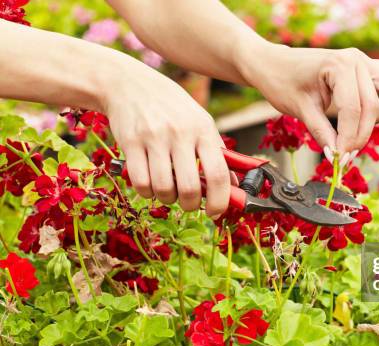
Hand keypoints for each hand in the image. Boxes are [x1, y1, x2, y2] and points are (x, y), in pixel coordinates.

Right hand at [102, 59, 230, 215]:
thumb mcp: (200, 121)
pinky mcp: (130, 143)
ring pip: (164, 188)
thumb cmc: (171, 107)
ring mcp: (154, 138)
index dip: (220, 201)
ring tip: (168, 192)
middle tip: (188, 203)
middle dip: (190, 205)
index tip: (215, 212)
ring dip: (167, 199)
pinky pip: (141, 182)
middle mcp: (180, 133)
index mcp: (203, 129)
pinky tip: (150, 186)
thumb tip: (234, 186)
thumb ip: (217, 152)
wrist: (128, 84)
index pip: (218, 174)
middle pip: (190, 188)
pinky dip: (147, 192)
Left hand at [239, 43, 378, 163]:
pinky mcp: (367, 66)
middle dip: (360, 135)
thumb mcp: (300, 110)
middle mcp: (356, 59)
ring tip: (354, 130)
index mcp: (339, 65)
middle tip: (344, 155)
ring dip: (376, 116)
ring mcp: (364, 60)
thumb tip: (337, 155)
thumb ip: (321, 132)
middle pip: (373, 106)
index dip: (349, 139)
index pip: (353, 110)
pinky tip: (365, 113)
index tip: (340, 160)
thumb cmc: (282, 82)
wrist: (273, 64)